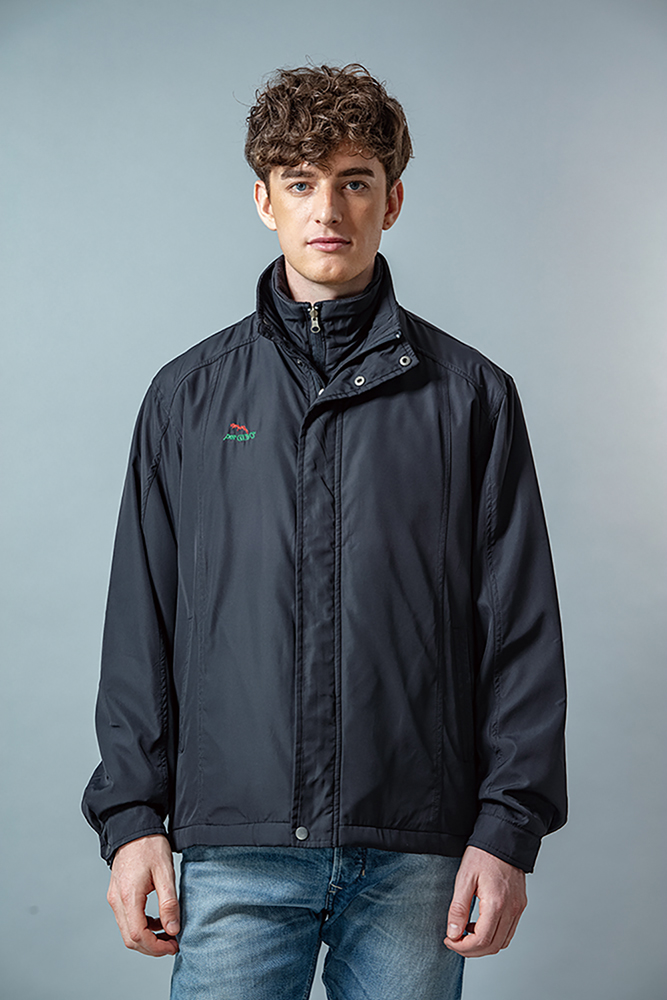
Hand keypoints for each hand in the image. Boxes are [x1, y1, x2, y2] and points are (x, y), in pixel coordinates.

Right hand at [107, 833, 179, 956]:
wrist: (133, 826)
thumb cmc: (149, 845)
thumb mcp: (165, 872)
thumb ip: (169, 903)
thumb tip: (173, 929)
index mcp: (128, 896)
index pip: (138, 935)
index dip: (156, 947)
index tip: (174, 945)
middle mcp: (116, 900)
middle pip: (130, 939)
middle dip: (152, 947)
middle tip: (173, 943)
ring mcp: (114, 898)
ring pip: (127, 931)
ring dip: (147, 938)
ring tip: (168, 933)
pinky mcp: (117, 895)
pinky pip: (126, 919)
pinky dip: (141, 926)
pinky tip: (157, 920)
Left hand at [444, 845, 526, 956]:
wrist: (503, 837)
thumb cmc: (483, 854)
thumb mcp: (464, 878)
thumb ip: (458, 908)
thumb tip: (453, 933)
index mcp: (496, 903)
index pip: (481, 940)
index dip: (463, 947)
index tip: (449, 940)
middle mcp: (511, 909)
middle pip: (493, 946)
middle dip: (471, 950)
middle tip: (454, 941)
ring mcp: (518, 908)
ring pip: (503, 942)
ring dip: (483, 945)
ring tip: (465, 933)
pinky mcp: (520, 904)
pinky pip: (509, 931)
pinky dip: (494, 936)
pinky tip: (479, 925)